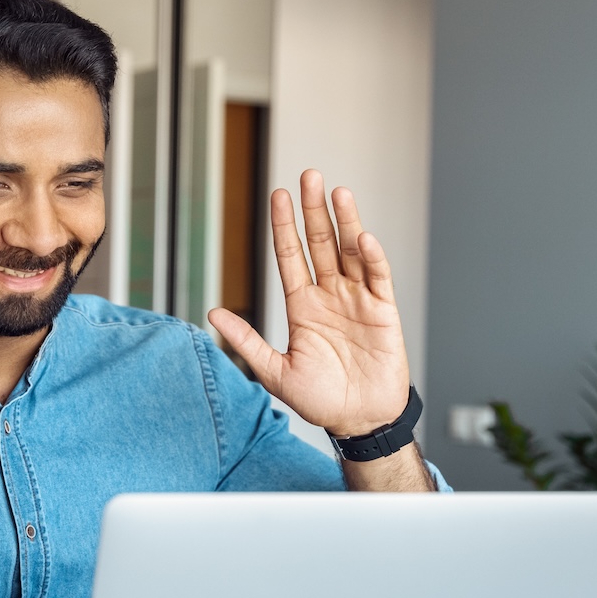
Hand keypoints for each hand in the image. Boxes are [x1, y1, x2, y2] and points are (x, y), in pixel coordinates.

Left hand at [208, 170, 410, 437]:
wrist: (360, 421)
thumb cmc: (321, 400)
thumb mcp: (275, 372)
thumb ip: (246, 341)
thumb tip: (213, 313)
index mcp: (302, 306)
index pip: (290, 256)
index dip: (284, 226)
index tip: (278, 195)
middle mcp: (329, 296)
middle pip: (320, 244)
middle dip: (314, 211)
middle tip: (309, 176)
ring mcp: (357, 300)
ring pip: (350, 252)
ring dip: (345, 222)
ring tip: (338, 193)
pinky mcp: (383, 311)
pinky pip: (378, 277)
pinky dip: (372, 257)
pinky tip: (362, 237)